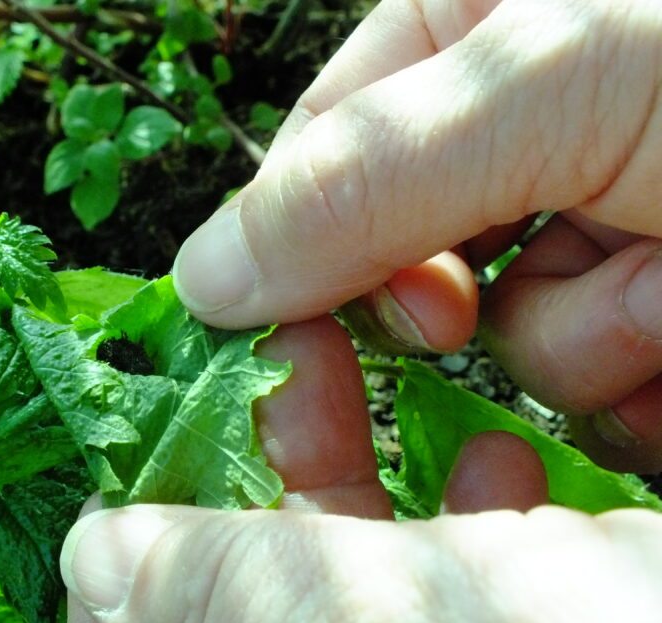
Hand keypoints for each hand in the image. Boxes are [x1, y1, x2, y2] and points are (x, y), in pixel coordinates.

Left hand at [61, 320, 661, 622]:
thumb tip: (102, 561)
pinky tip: (514, 475)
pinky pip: (454, 606)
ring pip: (347, 593)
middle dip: (264, 484)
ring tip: (414, 401)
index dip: (121, 576)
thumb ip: (239, 607)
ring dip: (368, 489)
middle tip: (298, 370)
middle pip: (242, 616)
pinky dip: (463, 531)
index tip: (161, 450)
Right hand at [171, 0, 661, 471]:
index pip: (320, 153)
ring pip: (510, 336)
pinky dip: (639, 395)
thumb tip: (198, 280)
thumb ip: (365, 179)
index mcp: (462, 30)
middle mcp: (520, 125)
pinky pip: (598, 386)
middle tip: (471, 313)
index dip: (316, 245)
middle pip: (405, 260)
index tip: (343, 313)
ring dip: (583, 344)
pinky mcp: (654, 304)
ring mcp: (596, 217)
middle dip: (454, 305)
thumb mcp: (553, 83)